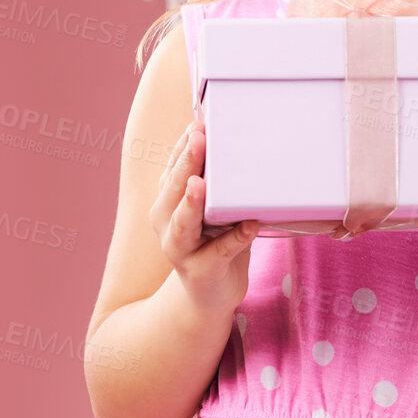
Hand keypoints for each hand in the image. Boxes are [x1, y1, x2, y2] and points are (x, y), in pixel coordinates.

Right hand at [149, 118, 257, 316]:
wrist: (209, 294)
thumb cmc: (214, 239)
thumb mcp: (211, 207)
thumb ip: (216, 180)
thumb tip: (236, 135)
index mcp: (168, 201)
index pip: (173, 167)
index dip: (184, 145)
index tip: (198, 122)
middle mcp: (167, 222)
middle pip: (174, 188)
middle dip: (187, 162)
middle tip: (198, 138)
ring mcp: (180, 249)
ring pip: (183, 223)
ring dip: (192, 203)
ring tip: (200, 184)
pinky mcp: (201, 271)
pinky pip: (220, 251)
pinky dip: (236, 237)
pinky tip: (250, 225)